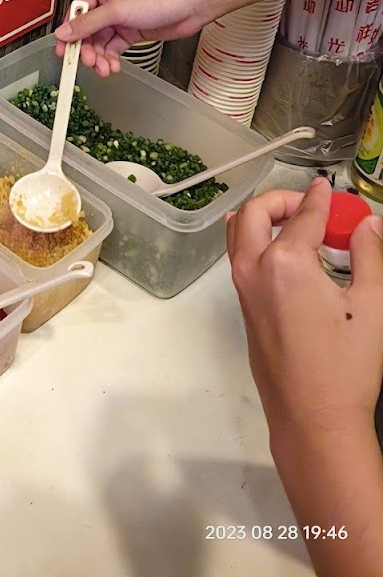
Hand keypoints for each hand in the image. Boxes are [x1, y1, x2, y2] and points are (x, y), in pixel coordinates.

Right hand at [54, 0, 210, 75]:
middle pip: (88, 28)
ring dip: (100, 56)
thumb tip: (65, 31)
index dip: (70, 31)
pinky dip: (111, 57)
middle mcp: (111, 0)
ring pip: (101, 40)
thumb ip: (89, 23)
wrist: (193, 4)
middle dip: (87, 47)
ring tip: (103, 68)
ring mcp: (122, 16)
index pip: (78, 10)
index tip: (63, 49)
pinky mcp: (133, 30)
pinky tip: (112, 66)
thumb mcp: (118, 9)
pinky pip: (114, 46)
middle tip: (87, 62)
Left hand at [227, 177, 382, 442]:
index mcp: (285, 262)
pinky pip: (239, 258)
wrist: (314, 419)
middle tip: (309, 205)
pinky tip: (281, 249)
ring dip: (261, 218)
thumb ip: (369, 255)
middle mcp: (253, 270)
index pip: (302, 215)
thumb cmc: (345, 368)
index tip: (327, 187)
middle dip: (280, 200)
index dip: (318, 197)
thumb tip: (370, 224)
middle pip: (253, 213)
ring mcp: (242, 290)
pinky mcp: (243, 308)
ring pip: (237, 234)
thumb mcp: (371, 305)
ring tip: (295, 223)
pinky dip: (254, 241)